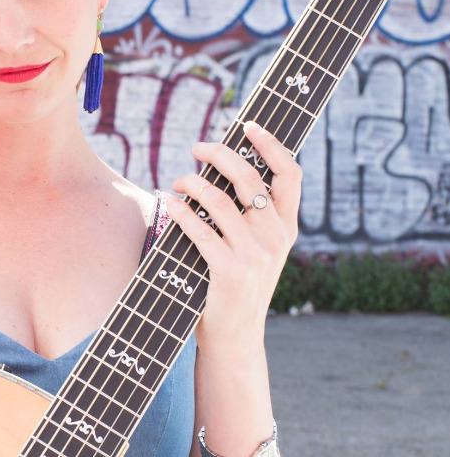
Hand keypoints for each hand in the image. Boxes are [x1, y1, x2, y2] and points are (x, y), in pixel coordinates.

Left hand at [166, 121, 300, 354]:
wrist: (236, 333)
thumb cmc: (240, 281)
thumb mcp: (259, 247)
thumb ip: (252, 213)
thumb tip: (223, 165)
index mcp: (288, 226)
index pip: (290, 174)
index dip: (271, 144)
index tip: (248, 126)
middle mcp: (276, 236)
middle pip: (248, 177)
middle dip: (219, 154)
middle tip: (197, 148)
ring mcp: (254, 254)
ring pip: (217, 199)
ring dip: (191, 181)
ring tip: (178, 180)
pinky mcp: (229, 270)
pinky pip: (198, 227)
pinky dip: (179, 209)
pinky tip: (169, 202)